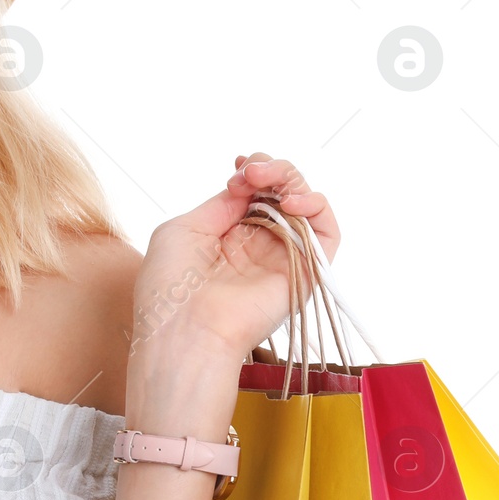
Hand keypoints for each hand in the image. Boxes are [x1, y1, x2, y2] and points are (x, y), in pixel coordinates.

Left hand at [128, 153, 341, 366]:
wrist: (185, 333)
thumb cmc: (170, 289)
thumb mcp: (184, 229)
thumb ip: (220, 204)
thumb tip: (248, 185)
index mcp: (228, 239)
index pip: (256, 194)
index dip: (254, 171)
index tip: (238, 166)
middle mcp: (259, 248)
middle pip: (282, 194)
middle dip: (271, 170)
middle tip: (250, 172)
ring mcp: (283, 261)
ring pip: (306, 206)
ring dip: (291, 181)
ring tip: (267, 180)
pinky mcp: (306, 276)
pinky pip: (327, 233)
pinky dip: (316, 206)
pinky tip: (291, 203)